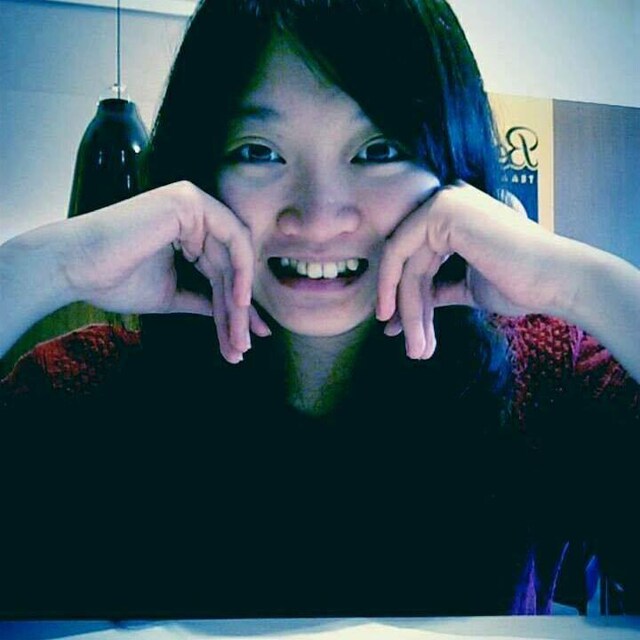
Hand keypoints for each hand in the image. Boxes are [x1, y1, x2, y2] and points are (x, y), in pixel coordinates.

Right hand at [55, 181, 268, 362]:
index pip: (224, 271)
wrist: (75, 269)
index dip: (237, 307)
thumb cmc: (115, 280)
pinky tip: (239, 302)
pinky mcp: (190, 201)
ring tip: (240, 336)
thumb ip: (204, 299)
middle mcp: (194, 213)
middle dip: (239, 311)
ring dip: (239, 301)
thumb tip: (233, 316)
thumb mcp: (173, 295)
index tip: (248, 337)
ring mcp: (193, 203)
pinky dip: (240, 271)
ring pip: (235, 257)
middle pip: (232, 267)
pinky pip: (232, 238)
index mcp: (188, 230)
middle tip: (245, 346)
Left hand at [376, 182, 577, 358]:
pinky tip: (400, 323)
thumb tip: (405, 309)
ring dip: (407, 310)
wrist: (557, 281)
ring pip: (403, 263)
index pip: (416, 258)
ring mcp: (444, 201)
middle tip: (412, 349)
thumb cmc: (522, 284)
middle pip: (407, 261)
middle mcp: (447, 200)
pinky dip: (395, 291)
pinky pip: (400, 254)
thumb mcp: (468, 287)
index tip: (400, 330)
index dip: (407, 298)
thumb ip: (438, 288)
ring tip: (416, 350)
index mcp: (455, 215)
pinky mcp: (441, 210)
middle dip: (405, 307)